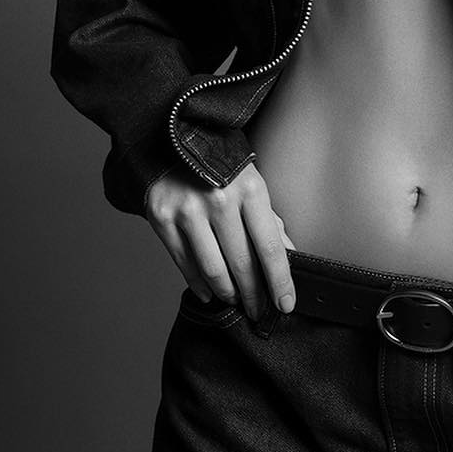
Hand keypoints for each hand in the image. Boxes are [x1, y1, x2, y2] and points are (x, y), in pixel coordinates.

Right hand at [144, 162, 295, 320]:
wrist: (172, 141)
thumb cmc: (220, 167)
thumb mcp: (252, 185)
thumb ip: (270, 222)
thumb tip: (290, 257)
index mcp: (249, 189)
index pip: (270, 247)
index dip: (280, 281)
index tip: (285, 304)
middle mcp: (218, 198)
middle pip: (242, 263)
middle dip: (254, 295)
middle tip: (258, 310)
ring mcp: (187, 209)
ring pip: (213, 270)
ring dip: (228, 293)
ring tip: (235, 299)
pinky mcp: (162, 217)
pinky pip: (184, 264)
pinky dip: (200, 284)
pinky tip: (210, 292)